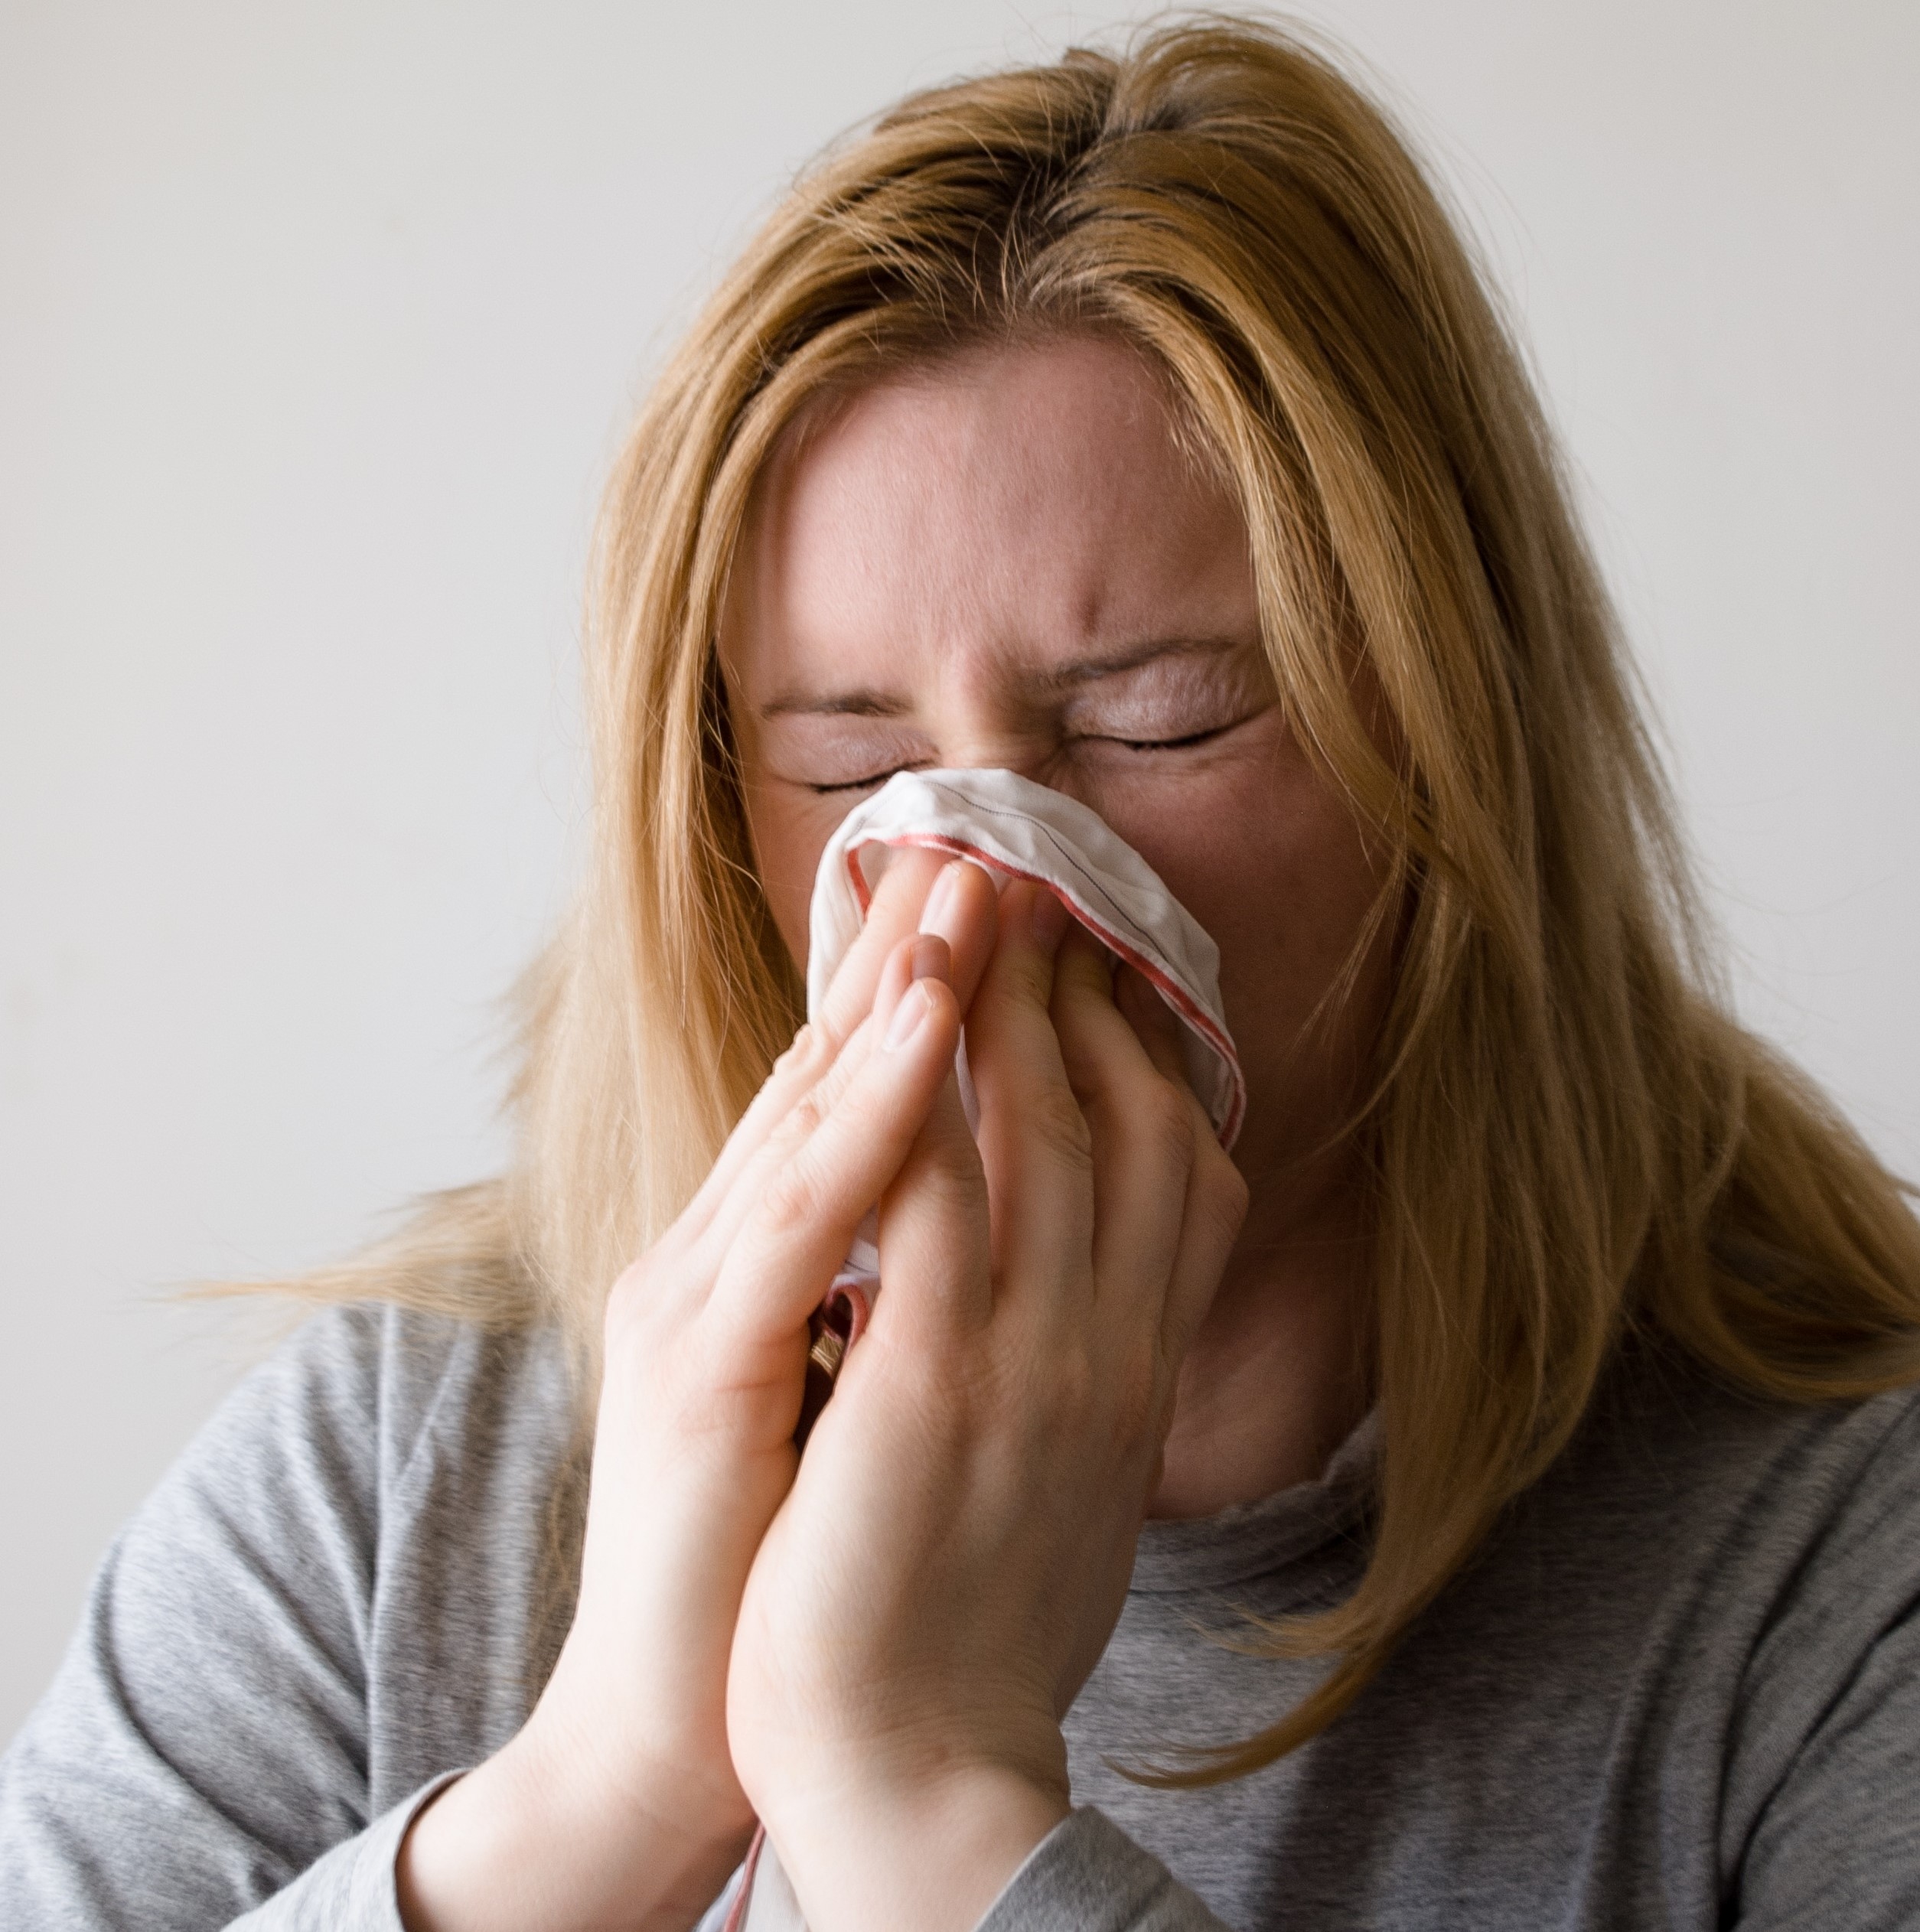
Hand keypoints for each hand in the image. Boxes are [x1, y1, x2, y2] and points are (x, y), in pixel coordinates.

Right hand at [398, 852, 1000, 1931]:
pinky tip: (932, 1024)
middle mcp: (713, 1260)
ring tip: (966, 885)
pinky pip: (803, 1211)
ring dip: (892, 990)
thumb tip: (971, 1234)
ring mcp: (697, 1303)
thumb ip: (886, 1297)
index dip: (910, 997)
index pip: (845, 1104)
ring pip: (805, 1114)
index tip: (989, 910)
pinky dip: (871, 1109)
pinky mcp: (699, 1367)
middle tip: (983, 843)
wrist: (692, 1730)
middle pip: (818, 1076)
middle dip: (903, 956)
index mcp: (758, 1270)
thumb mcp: (848, 1397)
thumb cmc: (783, 1565)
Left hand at [727, 882, 1249, 1931]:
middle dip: (1071, 987)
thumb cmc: (970, 1628)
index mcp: (1131, 1366)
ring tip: (971, 887)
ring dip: (1002, 1000)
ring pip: (1037, 1133)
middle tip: (1031, 876)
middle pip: (1115, 1119)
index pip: (1169, 1170)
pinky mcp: (936, 1387)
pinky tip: (906, 1006)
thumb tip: (1090, 1300)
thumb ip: (1085, 1374)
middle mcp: (1107, 1343)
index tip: (1094, 962)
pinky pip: (941, 1204)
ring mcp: (1031, 1359)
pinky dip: (930, 1094)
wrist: (923, 1778)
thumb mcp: (1064, 1481)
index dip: (1138, 1049)